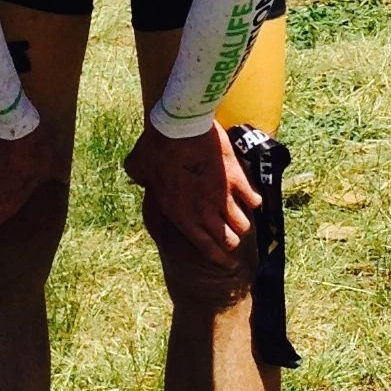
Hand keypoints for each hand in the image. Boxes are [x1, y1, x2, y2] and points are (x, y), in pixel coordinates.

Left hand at [123, 121, 257, 264]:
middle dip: (231, 242)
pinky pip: (253, 199)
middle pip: (229, 240)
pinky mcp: (237, 179)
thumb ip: (140, 178)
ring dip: (243, 223)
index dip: (219, 258)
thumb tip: (138, 175)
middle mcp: (205, 213)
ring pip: (243, 224)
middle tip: (233, 239)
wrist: (179, 127)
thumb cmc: (154, 147)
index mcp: (181, 216)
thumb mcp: (138, 167)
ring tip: (242, 220)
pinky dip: (253, 201)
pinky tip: (251, 199)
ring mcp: (223, 197)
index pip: (206, 248)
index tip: (227, 263)